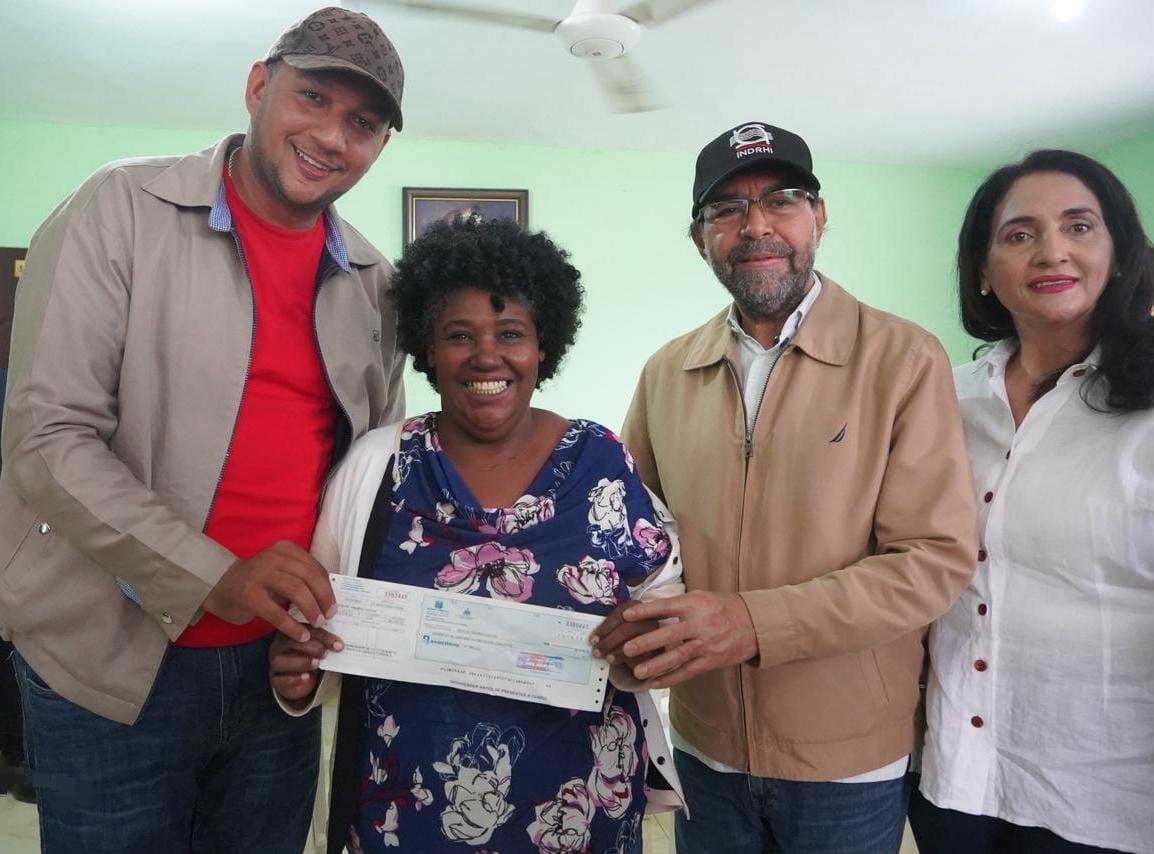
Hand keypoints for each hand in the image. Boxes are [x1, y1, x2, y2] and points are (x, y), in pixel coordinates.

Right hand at [202, 540, 334, 642]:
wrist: (220, 586)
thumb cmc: (258, 582)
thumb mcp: (281, 571)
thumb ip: (302, 577)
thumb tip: (329, 596)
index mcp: (285, 549)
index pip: (315, 567)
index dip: (328, 588)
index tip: (334, 605)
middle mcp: (273, 557)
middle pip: (309, 577)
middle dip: (324, 598)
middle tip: (329, 616)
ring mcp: (260, 574)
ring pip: (296, 590)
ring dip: (311, 610)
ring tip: (317, 624)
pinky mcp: (249, 595)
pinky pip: (277, 612)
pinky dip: (292, 626)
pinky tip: (301, 634)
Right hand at [270, 626, 343, 701]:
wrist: (299, 677)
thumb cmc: (310, 656)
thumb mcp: (318, 646)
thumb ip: (325, 642)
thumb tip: (341, 643)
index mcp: (292, 631)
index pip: (307, 629)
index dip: (324, 636)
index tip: (338, 645)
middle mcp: (280, 644)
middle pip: (293, 642)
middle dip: (313, 647)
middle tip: (326, 654)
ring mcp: (276, 661)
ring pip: (284, 660)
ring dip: (303, 662)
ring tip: (317, 664)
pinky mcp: (276, 678)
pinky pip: (282, 678)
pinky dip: (295, 678)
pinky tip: (306, 677)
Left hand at [589, 602, 662, 670]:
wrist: (647, 650)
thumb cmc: (626, 636)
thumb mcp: (618, 626)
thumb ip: (608, 628)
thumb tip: (593, 639)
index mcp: (638, 607)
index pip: (620, 614)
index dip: (604, 628)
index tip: (593, 639)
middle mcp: (650, 618)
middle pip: (627, 629)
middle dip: (609, 642)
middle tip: (597, 651)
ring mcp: (658, 634)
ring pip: (634, 643)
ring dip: (616, 652)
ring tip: (606, 658)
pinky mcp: (661, 650)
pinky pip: (642, 656)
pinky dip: (626, 661)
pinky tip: (617, 663)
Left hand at [593, 591, 757, 688]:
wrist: (752, 624)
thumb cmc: (720, 608)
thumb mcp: (700, 597)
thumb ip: (676, 604)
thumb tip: (647, 608)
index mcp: (695, 605)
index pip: (666, 607)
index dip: (646, 611)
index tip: (626, 616)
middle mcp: (700, 625)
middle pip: (670, 635)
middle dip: (647, 642)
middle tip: (627, 648)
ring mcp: (705, 645)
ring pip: (678, 657)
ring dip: (656, 666)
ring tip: (637, 672)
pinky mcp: (710, 662)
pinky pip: (687, 672)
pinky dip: (670, 679)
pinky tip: (654, 683)